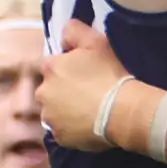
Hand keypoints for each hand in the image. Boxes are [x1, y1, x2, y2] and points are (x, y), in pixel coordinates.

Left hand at [39, 20, 132, 152]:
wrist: (122, 111)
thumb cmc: (110, 74)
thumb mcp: (96, 42)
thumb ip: (75, 31)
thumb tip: (64, 31)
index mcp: (50, 68)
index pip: (52, 66)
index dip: (67, 69)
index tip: (84, 74)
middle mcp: (43, 92)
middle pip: (50, 89)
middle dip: (64, 91)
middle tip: (88, 93)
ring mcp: (50, 116)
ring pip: (54, 111)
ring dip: (65, 110)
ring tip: (89, 110)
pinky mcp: (59, 137)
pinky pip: (63, 130)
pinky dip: (72, 128)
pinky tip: (89, 124)